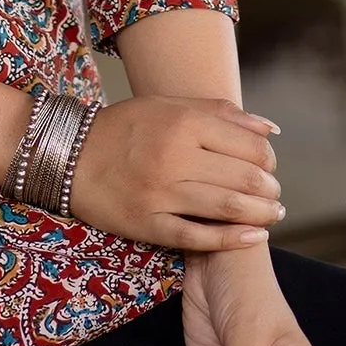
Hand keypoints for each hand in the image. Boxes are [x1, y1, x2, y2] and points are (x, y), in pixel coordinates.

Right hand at [67, 96, 283, 251]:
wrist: (70, 157)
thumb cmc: (126, 127)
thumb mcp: (169, 106)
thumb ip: (220, 114)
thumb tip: (270, 130)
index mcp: (183, 122)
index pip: (248, 145)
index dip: (268, 159)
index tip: (269, 166)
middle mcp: (174, 155)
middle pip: (244, 177)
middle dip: (269, 189)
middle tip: (275, 194)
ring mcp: (161, 192)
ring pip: (228, 208)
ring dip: (261, 214)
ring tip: (272, 214)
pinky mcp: (149, 224)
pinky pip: (199, 236)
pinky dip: (232, 239)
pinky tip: (253, 237)